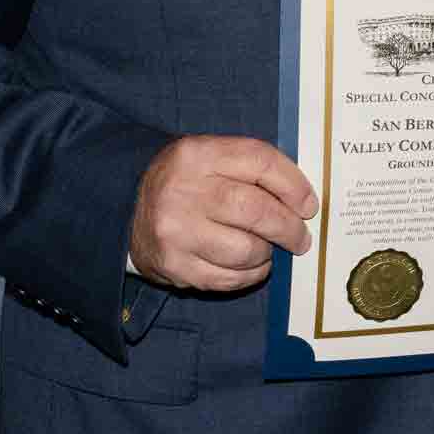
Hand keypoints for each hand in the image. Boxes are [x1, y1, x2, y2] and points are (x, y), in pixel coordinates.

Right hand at [128, 135, 316, 291]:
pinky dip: (249, 274)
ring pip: (246, 250)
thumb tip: (302, 200)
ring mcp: (177, 232)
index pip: (260, 162)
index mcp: (198, 155)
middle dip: (289, 227)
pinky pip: (228, 278)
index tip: (308, 205)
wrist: (125, 207)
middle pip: (256, 211)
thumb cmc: (185, 181)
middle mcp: (184, 191)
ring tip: (266, 248)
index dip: (293, 185)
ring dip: (266, 253)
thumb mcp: (209, 157)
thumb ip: (251, 168)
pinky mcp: (174, 267)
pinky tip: (249, 265)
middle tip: (300, 237)